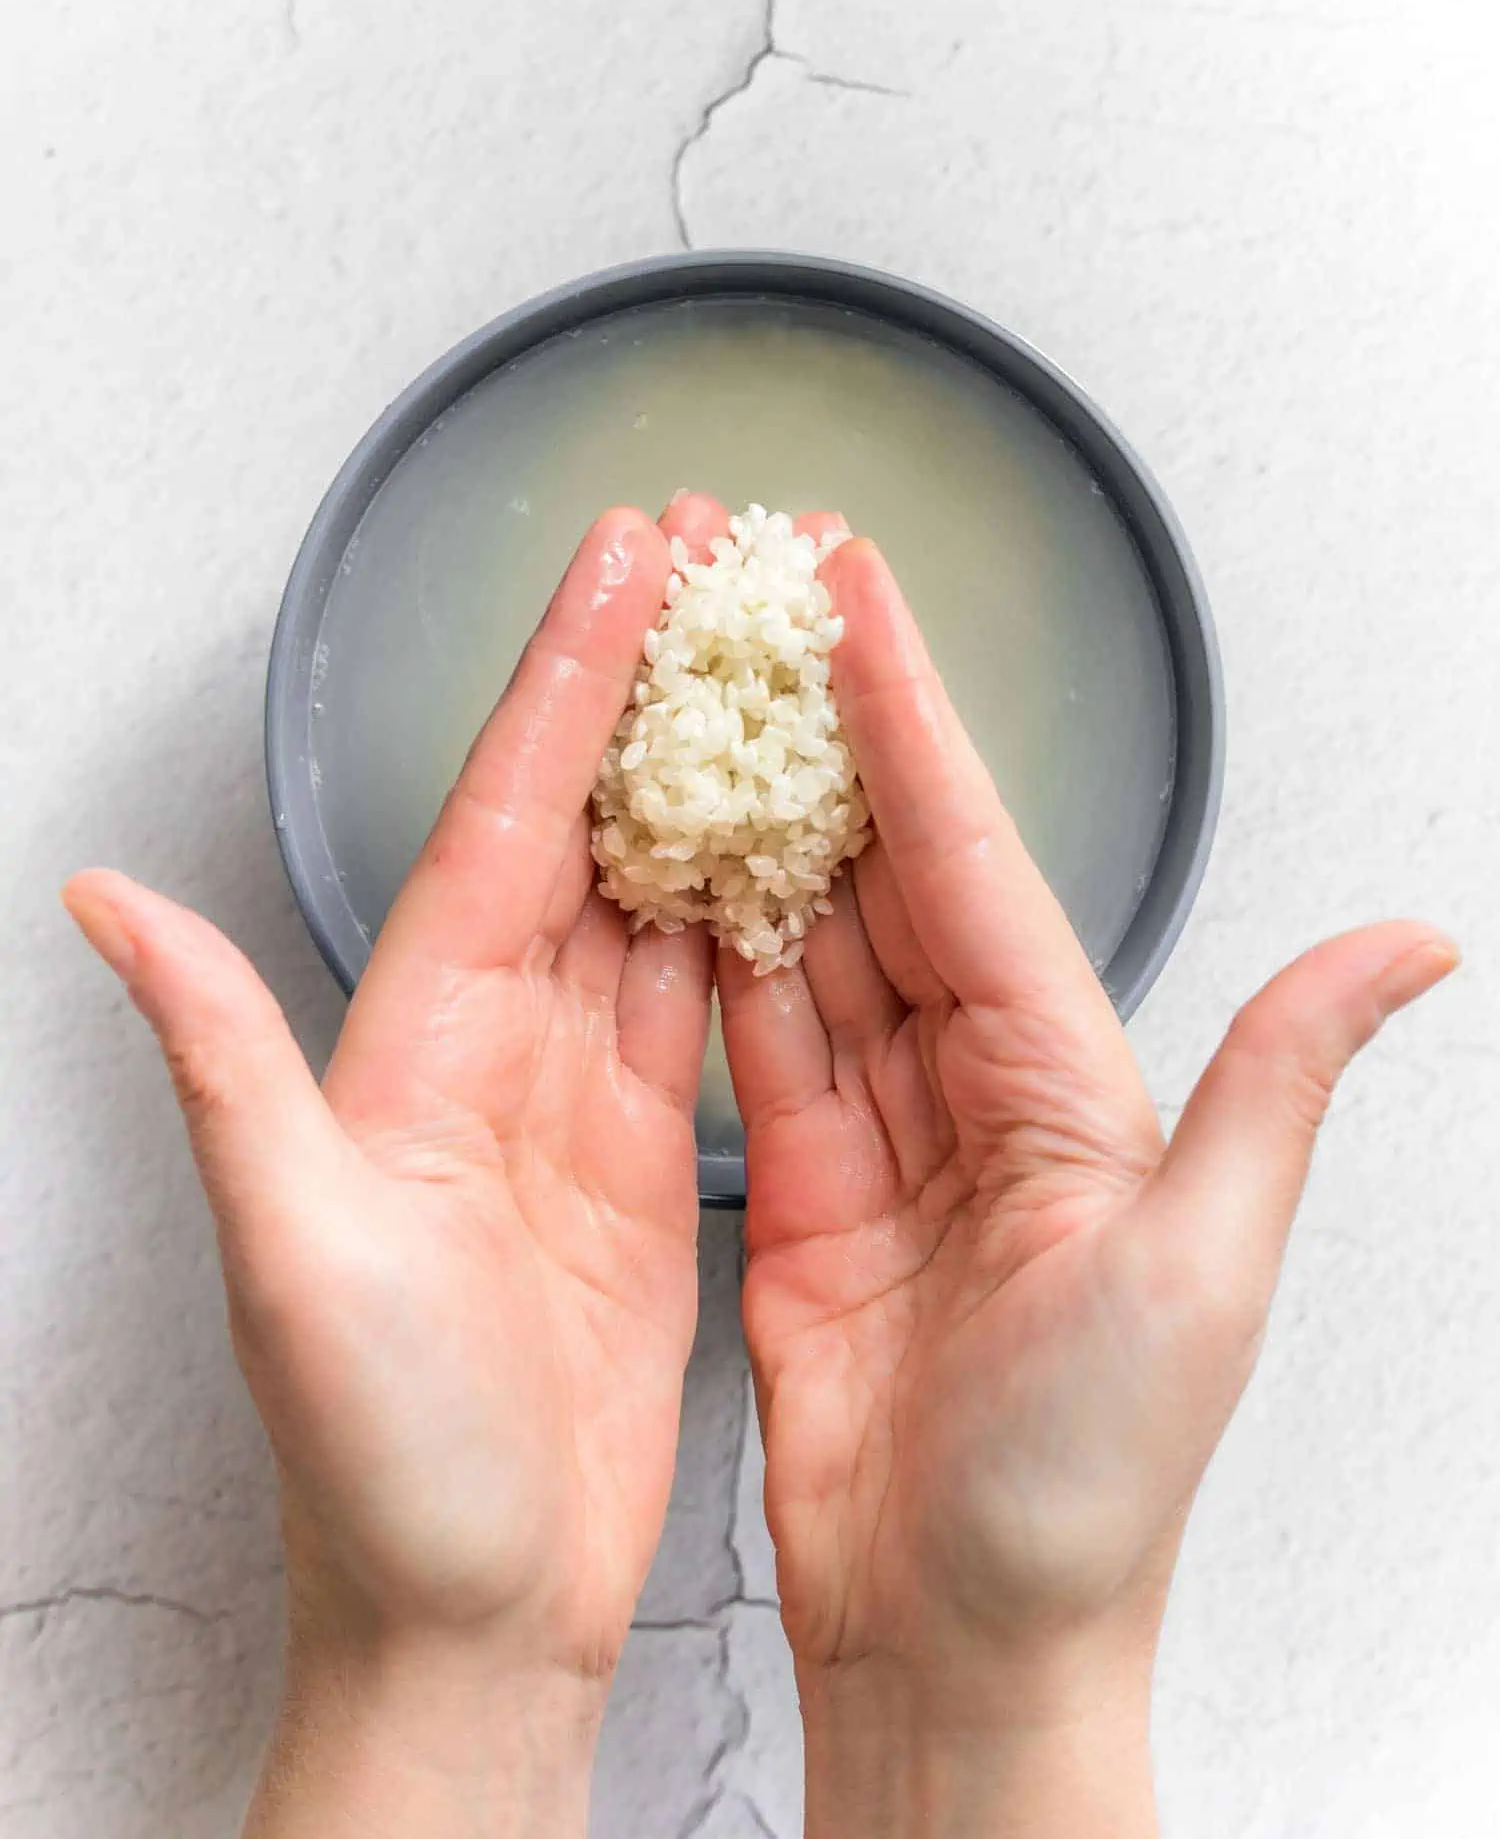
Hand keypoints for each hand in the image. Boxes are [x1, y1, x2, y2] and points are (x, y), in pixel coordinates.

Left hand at [64, 502, 719, 1837]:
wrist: (471, 1615)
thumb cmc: (381, 1463)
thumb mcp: (294, 1254)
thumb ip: (221, 1067)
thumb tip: (105, 904)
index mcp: (415, 1045)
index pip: (497, 821)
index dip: (560, 683)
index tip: (622, 559)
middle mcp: (490, 1049)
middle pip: (575, 825)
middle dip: (640, 687)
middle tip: (711, 564)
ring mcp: (570, 1101)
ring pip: (640, 894)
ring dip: (694, 778)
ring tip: (758, 670)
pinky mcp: (642, 1159)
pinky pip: (693, 999)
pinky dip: (739, 911)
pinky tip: (779, 850)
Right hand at [718, 520, 1456, 1835]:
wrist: (967, 1637)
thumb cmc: (1091, 1481)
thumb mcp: (1201, 1265)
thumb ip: (1274, 1081)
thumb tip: (1413, 946)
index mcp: (1068, 1080)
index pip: (973, 859)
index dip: (910, 718)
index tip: (855, 597)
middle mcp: (978, 1089)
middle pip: (888, 876)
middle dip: (826, 737)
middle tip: (761, 612)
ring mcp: (879, 1140)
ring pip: (812, 943)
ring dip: (759, 825)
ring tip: (702, 711)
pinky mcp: (794, 1196)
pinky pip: (751, 1045)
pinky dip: (711, 956)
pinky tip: (676, 876)